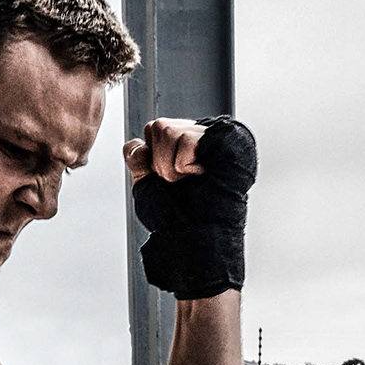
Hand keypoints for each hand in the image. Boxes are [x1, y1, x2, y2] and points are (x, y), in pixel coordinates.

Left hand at [126, 115, 258, 298]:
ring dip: (170, 167)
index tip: (169, 182)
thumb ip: (138, 160)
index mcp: (182, 145)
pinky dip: (185, 164)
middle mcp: (199, 137)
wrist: (196, 238)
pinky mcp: (228, 139)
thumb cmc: (177, 218)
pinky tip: (203, 176)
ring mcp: (214, 136)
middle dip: (159, 163)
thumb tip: (136, 145)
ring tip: (191, 181)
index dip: (151, 159)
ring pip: (168, 130)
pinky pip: (186, 137)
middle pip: (157, 126)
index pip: (152, 129)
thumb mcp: (147, 186)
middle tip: (180, 183)